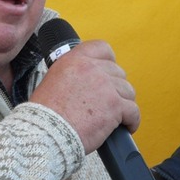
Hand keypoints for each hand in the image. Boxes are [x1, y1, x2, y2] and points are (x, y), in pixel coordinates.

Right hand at [30, 40, 139, 154]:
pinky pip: (134, 111)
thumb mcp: (53, 80)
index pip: (102, 48)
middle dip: (115, 88)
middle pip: (118, 73)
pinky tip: (125, 126)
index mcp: (74, 60)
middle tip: (107, 102)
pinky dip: (132, 120)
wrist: (48, 131)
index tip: (108, 72)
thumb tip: (85, 81)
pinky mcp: (115, 105)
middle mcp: (92, 68)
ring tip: (115, 116)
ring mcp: (105, 86)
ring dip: (123, 104)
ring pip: (128, 91)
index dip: (108, 61)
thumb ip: (72, 74)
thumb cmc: (46, 113)